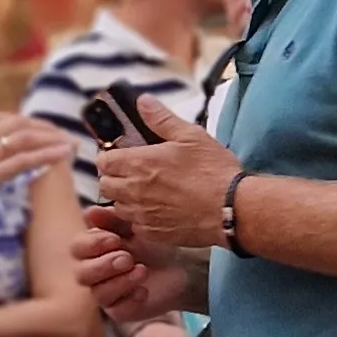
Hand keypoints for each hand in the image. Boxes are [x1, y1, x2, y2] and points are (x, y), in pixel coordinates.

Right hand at [0, 110, 72, 210]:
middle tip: (56, 132)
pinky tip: (63, 154)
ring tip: (68, 142)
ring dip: (49, 137)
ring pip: (23, 137)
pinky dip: (47, 153)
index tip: (31, 126)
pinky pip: (23, 159)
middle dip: (38, 125)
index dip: (16, 120)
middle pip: (12, 122)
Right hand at [75, 212, 196, 321]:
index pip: (77, 248)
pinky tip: (144, 291)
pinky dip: (131, 300)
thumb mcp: (137, 225)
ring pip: (98, 294)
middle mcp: (94, 273)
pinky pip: (117, 310)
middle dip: (104, 266)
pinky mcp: (120, 311)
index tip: (116, 239)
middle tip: (128, 258)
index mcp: (93, 249)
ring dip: (120, 282)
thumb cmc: (154, 243)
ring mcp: (105, 294)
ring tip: (142, 271)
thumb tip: (91, 211)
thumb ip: (114, 218)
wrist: (181, 266)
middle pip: (81, 274)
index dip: (92, 244)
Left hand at [96, 96, 239, 251]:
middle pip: (105, 185)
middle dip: (113, 177)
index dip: (109, 157)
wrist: (232, 209)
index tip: (120, 156)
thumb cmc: (214, 171)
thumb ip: (162, 119)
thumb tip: (143, 102)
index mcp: (140, 163)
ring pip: (117, 207)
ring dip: (124, 199)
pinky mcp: (153, 234)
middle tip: (131, 174)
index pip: (104, 161)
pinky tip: (156, 212)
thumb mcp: (190, 136)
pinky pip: (134, 226)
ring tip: (144, 193)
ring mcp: (142, 214)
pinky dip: (139, 219)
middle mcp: (134, 190)